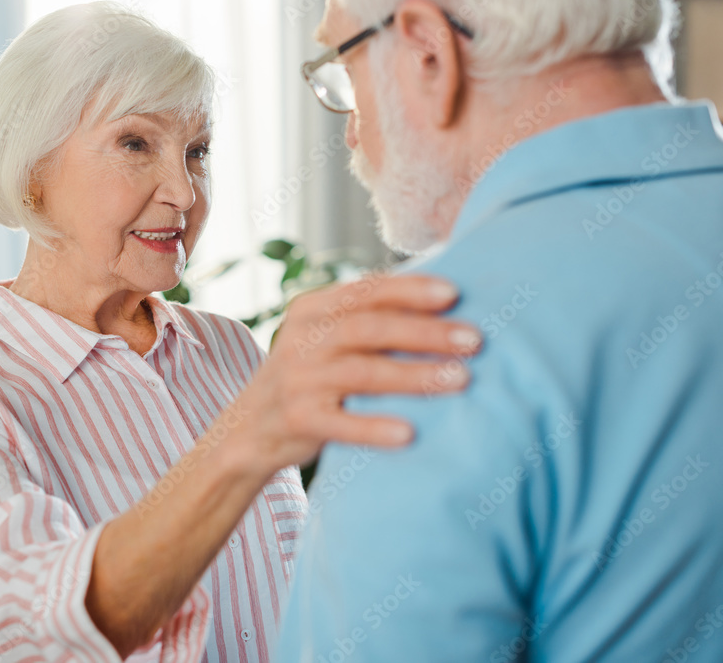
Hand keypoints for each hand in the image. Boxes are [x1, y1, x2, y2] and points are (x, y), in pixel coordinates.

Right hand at [226, 273, 481, 474]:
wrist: (248, 429)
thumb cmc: (308, 378)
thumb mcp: (324, 338)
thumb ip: (365, 319)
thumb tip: (445, 303)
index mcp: (312, 310)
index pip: (366, 291)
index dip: (411, 290)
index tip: (455, 294)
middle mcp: (301, 339)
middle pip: (368, 327)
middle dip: (425, 331)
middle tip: (474, 340)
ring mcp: (297, 380)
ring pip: (361, 372)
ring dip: (414, 375)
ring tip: (460, 380)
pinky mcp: (297, 420)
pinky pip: (340, 424)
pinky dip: (375, 428)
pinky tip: (410, 433)